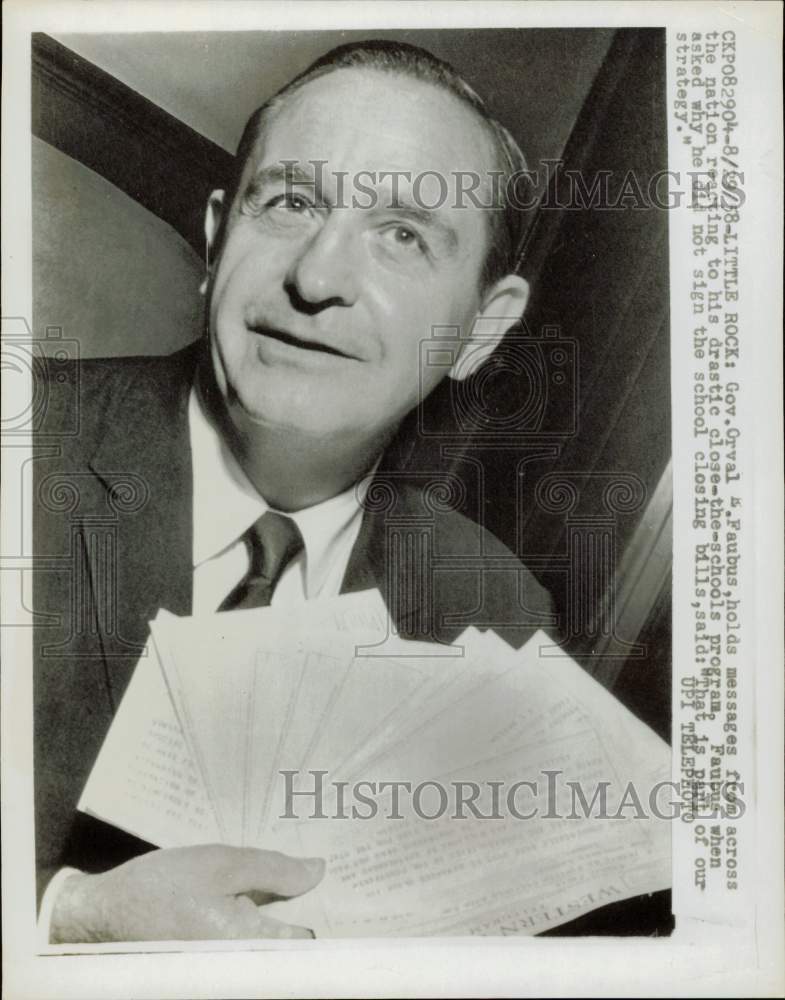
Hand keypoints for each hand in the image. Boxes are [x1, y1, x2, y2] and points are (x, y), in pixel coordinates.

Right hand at [49, 844, 324, 942]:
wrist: (104, 914)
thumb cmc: (161, 886)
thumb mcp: (220, 863)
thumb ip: (273, 871)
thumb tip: (319, 872)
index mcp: (247, 944)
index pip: (309, 940)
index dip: (337, 913)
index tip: (359, 886)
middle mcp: (242, 964)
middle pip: (297, 941)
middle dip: (319, 907)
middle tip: (338, 870)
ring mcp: (231, 962)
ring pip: (278, 938)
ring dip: (297, 909)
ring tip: (315, 872)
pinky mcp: (220, 954)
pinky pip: (258, 937)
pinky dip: (272, 914)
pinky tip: (279, 886)